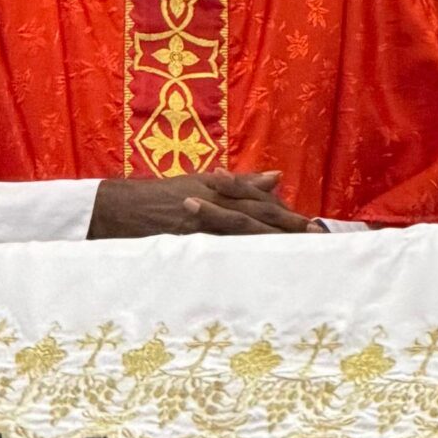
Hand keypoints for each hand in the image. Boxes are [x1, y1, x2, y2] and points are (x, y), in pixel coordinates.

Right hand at [88, 172, 316, 238]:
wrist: (120, 208)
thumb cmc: (161, 196)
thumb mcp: (202, 182)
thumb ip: (241, 183)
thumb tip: (277, 178)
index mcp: (221, 191)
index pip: (262, 205)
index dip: (288, 216)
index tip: (314, 227)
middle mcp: (215, 204)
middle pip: (259, 216)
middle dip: (288, 227)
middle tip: (317, 238)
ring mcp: (201, 223)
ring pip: (242, 230)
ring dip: (270, 238)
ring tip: (295, 249)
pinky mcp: (186, 240)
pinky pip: (216, 247)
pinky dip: (237, 252)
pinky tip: (254, 259)